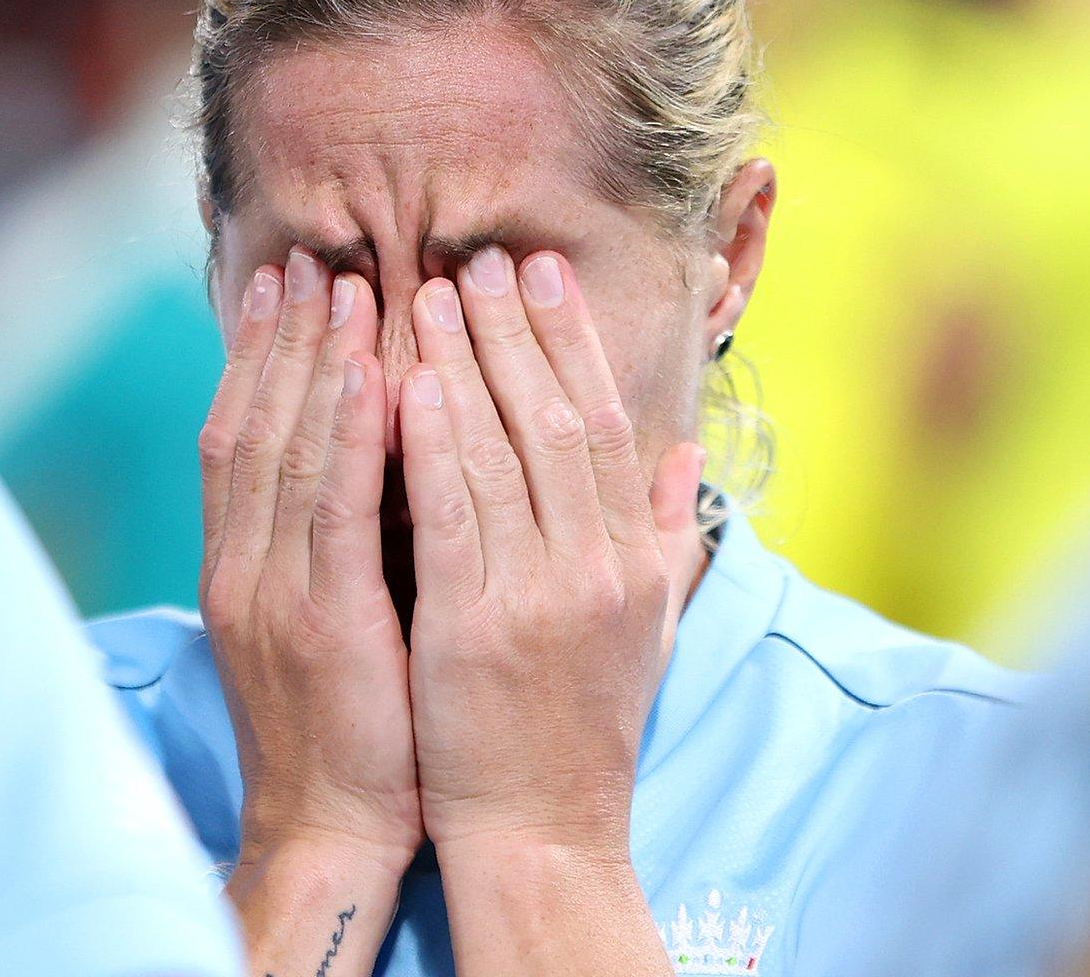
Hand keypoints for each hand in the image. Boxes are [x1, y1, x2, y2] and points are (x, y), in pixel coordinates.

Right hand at [198, 248, 420, 872]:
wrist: (330, 830)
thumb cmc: (356, 728)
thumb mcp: (337, 620)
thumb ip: (347, 538)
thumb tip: (384, 458)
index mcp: (247, 563)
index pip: (245, 433)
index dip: (264, 354)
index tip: (291, 282)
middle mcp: (244, 564)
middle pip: (256, 421)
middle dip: (285, 334)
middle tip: (313, 255)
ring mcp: (273, 589)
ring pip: (288, 446)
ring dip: (315, 358)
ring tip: (341, 281)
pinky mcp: (319, 618)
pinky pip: (333, 508)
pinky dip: (348, 433)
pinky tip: (370, 373)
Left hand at [399, 246, 705, 857]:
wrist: (543, 831)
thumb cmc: (582, 730)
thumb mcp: (647, 629)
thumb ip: (661, 535)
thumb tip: (685, 454)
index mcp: (632, 559)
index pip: (604, 423)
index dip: (570, 342)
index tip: (539, 275)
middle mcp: (595, 566)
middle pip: (555, 418)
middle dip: (514, 329)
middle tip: (477, 258)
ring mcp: (537, 594)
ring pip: (499, 449)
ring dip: (463, 361)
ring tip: (430, 292)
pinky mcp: (474, 625)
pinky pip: (450, 512)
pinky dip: (428, 440)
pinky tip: (404, 380)